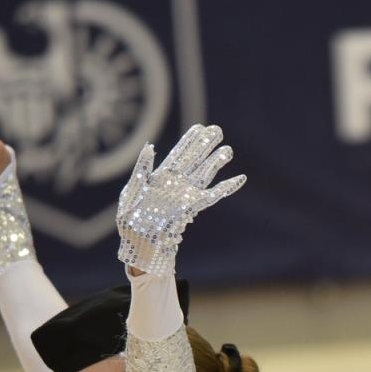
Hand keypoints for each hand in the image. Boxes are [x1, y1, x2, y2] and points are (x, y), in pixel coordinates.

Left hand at [115, 123, 245, 278]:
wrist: (139, 244)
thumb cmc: (130, 219)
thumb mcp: (130, 191)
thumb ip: (141, 168)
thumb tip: (150, 146)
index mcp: (161, 177)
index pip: (179, 153)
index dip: (190, 140)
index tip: (200, 127)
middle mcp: (177, 183)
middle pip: (195, 160)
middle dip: (206, 145)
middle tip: (218, 130)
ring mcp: (187, 195)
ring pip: (205, 174)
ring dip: (217, 162)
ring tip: (228, 150)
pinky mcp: (194, 208)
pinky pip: (214, 195)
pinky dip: (228, 187)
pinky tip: (240, 178)